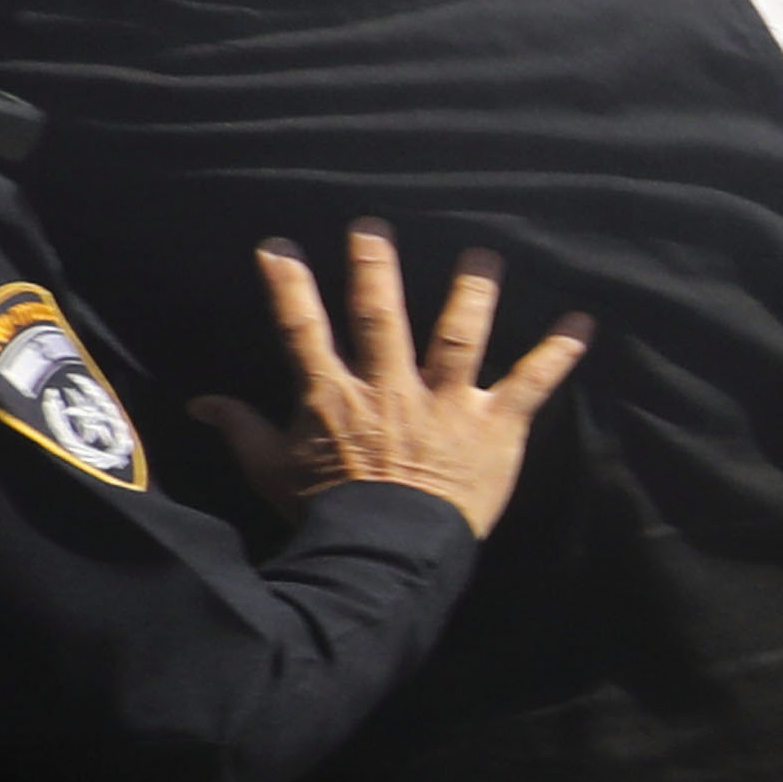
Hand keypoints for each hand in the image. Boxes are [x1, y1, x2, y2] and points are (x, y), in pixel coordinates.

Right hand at [191, 227, 590, 531]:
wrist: (383, 553)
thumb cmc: (325, 514)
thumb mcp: (272, 472)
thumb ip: (241, 429)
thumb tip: (199, 403)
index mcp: (334, 397)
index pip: (303, 332)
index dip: (290, 288)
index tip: (279, 249)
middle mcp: (389, 389)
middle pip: (381, 317)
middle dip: (376, 270)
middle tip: (373, 228)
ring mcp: (444, 404)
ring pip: (459, 336)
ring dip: (472, 293)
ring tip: (483, 256)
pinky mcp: (492, 426)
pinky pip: (530, 382)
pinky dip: (559, 352)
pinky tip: (583, 322)